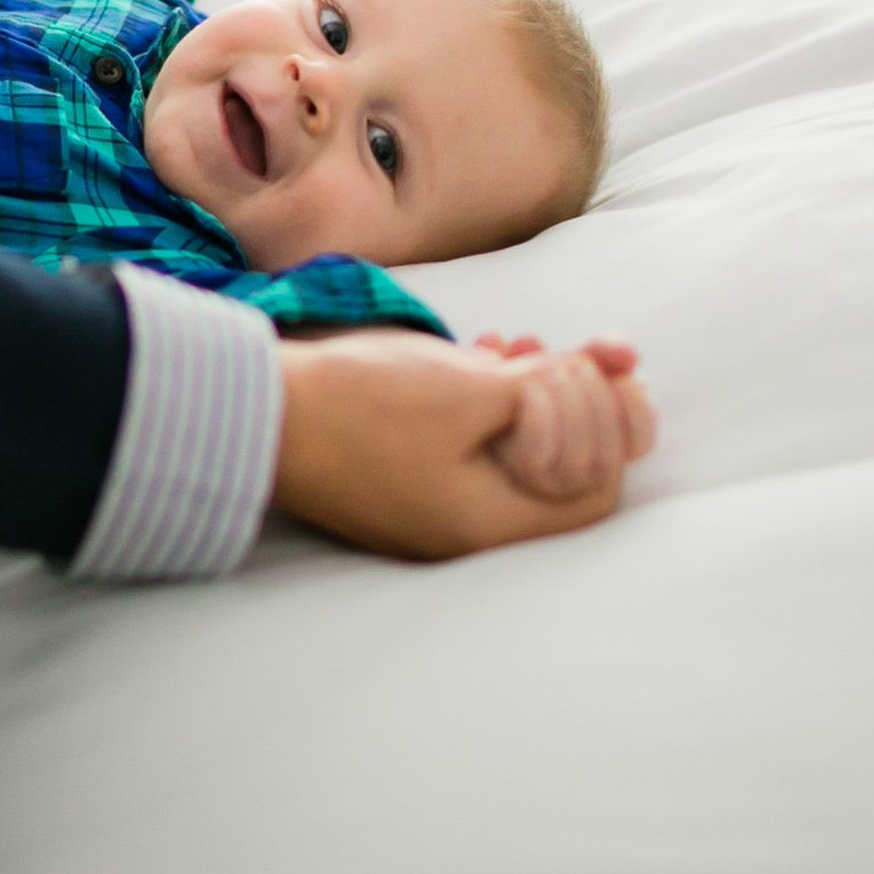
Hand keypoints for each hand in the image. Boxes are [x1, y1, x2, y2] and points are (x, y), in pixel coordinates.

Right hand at [272, 329, 631, 559]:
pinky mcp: (409, 477)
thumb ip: (550, 387)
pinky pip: (476, 446)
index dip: (611, 426)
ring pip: (521, 454)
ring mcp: (436, 506)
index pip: (594, 492)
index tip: (604, 369)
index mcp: (488, 523)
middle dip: (579, 405)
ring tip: (525, 345)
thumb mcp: (467, 390)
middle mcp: (467, 529)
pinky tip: (491, 353)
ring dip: (538, 395)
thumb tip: (617, 373)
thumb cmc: (359, 406)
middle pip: (565, 476)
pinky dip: (494, 402)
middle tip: (566, 350)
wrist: (255, 411)